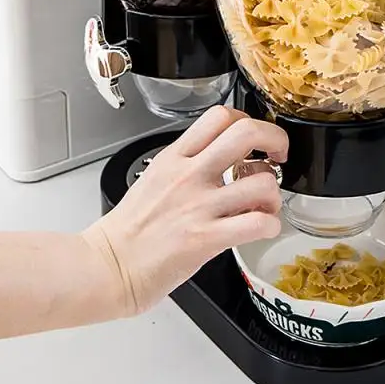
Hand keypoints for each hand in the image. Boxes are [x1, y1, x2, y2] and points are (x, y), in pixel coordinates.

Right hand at [82, 106, 288, 317]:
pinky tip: (261, 229)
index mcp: (175, 158)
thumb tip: (220, 159)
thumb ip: (187, 165)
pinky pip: (257, 223)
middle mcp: (189, 175)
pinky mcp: (206, 239)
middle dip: (275, 139)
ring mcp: (199, 206)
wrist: (107, 267)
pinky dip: (271, 225)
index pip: (219, 116)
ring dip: (274, 194)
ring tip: (266, 205)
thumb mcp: (154, 178)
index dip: (248, 121)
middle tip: (277, 156)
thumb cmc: (129, 230)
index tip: (255, 139)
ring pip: (262, 181)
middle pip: (246, 132)